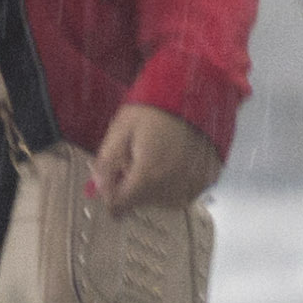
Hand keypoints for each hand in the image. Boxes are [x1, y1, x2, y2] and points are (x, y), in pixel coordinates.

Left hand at [90, 103, 220, 212]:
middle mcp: (171, 188)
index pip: (117, 206)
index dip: (109, 191)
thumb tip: (97, 187)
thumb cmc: (160, 108)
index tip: (112, 176)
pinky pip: (180, 193)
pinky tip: (172, 159)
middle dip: (131, 184)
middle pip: (138, 203)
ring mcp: (191, 187)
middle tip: (137, 153)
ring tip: (157, 153)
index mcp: (147, 176)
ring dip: (151, 185)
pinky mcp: (205, 183)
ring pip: (158, 200)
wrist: (199, 95)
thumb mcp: (121, 128)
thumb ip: (105, 162)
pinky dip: (172, 182)